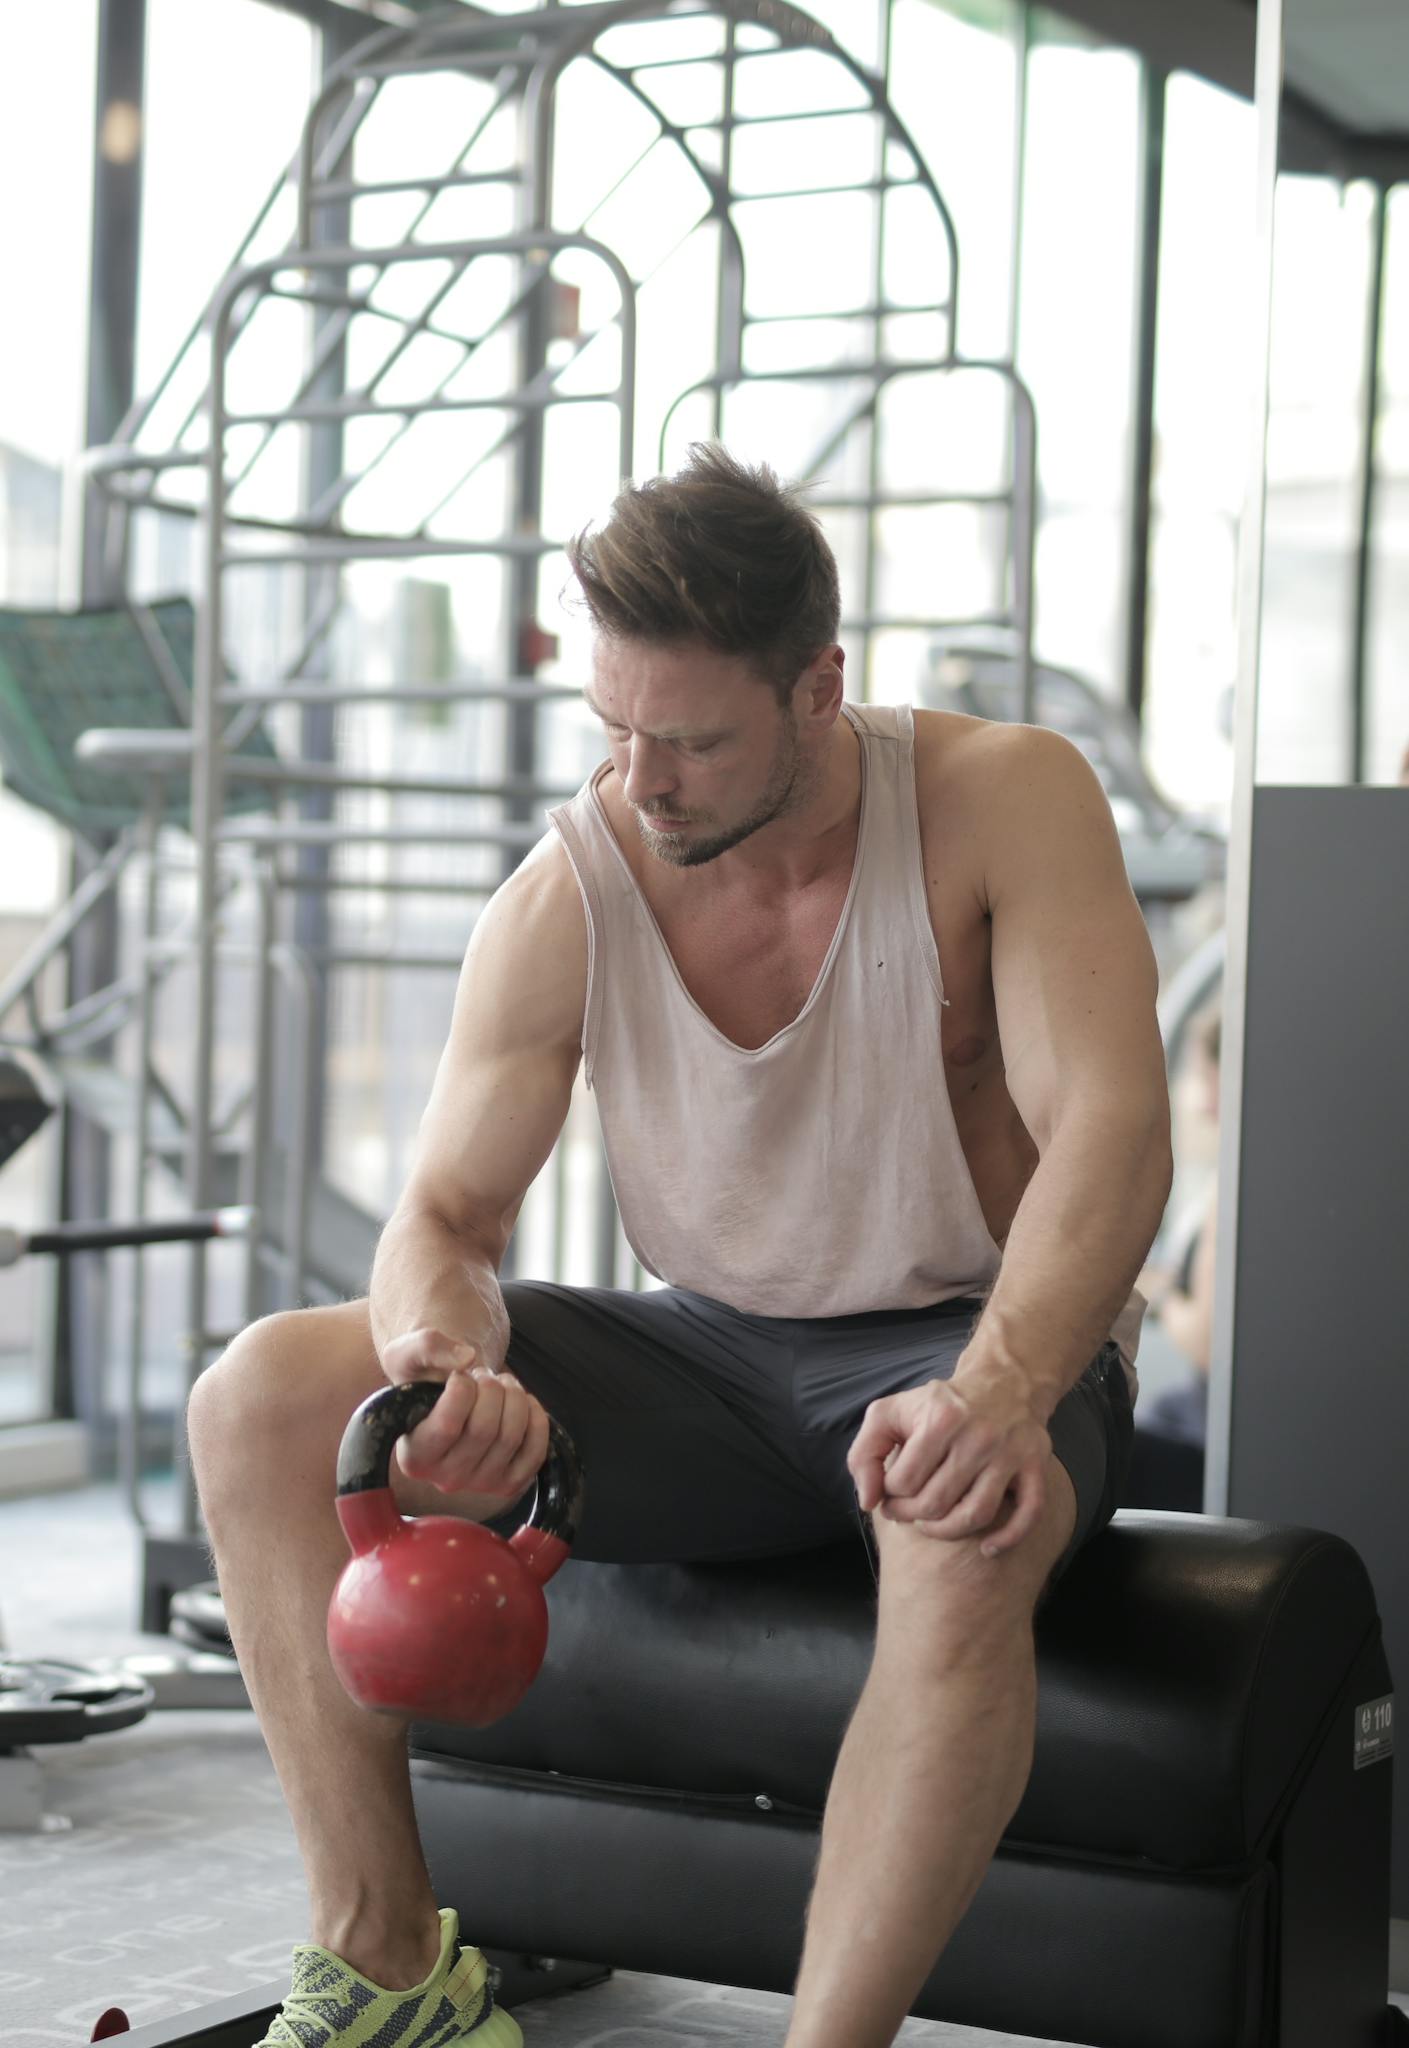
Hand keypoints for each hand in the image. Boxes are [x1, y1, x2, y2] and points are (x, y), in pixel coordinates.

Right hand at [381, 1326, 548, 1500]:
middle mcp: (444, 1479)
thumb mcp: (409, 1353)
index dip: (462, 1388)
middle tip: (483, 1377)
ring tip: (501, 1385)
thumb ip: (427, 1347)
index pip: (447, 1425)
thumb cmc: (425, 1376)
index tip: (459, 1375)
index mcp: (414, 1456)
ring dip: (514, 1396)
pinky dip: (536, 1418)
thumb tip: (466, 1357)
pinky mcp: (510, 1483)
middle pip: (484, 1428)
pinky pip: (536, 1451)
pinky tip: (523, 1402)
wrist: (452, 1394)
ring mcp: (480, 1484)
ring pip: (512, 1435)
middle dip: (490, 1387)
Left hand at [847, 1366, 1052, 1557]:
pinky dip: (1006, 1539)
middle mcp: (978, 1435)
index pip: (903, 1482)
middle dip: (913, 1516)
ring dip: (947, 1532)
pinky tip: (986, 1548)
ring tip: (933, 1525)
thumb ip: (865, 1453)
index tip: (892, 1492)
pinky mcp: (1036, 1466)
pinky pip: (1028, 1514)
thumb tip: (868, 1501)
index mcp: (941, 1419)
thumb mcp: (890, 1413)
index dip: (891, 1494)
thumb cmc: (939, 1405)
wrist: (1002, 1383)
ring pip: (975, 1515)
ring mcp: (1010, 1452)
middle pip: (936, 1503)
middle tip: (908, 1512)